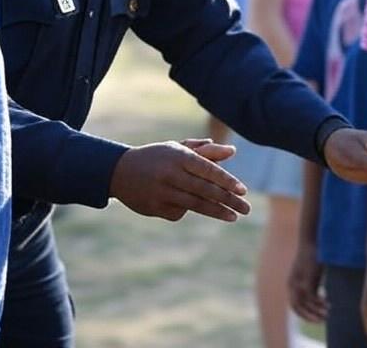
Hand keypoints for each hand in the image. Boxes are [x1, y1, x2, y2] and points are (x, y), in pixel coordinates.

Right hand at [110, 141, 250, 221]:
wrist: (120, 171)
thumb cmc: (157, 157)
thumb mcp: (178, 149)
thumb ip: (206, 151)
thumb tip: (232, 152)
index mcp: (177, 156)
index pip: (207, 169)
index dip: (226, 180)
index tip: (243, 190)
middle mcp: (170, 174)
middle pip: (205, 190)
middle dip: (228, 200)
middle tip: (246, 209)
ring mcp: (161, 192)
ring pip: (195, 204)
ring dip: (217, 212)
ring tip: (233, 217)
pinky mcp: (155, 208)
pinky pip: (179, 212)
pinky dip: (188, 209)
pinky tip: (184, 203)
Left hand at [288, 240, 326, 322]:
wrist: (311, 241)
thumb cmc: (313, 256)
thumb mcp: (311, 273)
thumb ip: (311, 284)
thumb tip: (318, 298)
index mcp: (291, 284)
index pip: (294, 306)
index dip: (304, 314)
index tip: (316, 317)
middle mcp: (292, 284)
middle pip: (296, 308)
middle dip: (309, 316)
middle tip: (322, 320)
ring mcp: (298, 282)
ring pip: (305, 305)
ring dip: (316, 311)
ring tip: (328, 313)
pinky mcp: (307, 279)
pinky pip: (311, 297)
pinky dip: (320, 303)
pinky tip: (328, 303)